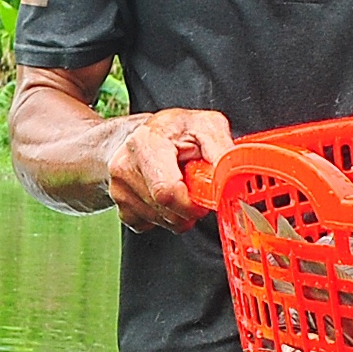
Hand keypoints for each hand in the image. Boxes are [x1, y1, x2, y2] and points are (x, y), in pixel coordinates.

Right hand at [107, 107, 234, 233]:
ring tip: (180, 186)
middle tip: (195, 189)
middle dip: (189, 208)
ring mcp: (118, 187)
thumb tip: (234, 177)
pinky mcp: (118, 204)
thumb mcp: (206, 126)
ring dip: (179, 213)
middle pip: (165, 211)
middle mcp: (125, 164)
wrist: (140, 135)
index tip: (204, 197)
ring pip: (160, 221)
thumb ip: (222, 151)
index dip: (192, 203)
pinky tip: (164, 195)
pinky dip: (163, 217)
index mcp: (147, 142)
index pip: (167, 191)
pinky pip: (148, 225)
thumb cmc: (176, 130)